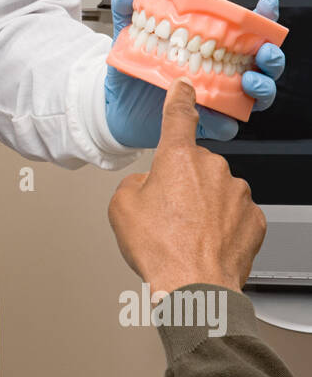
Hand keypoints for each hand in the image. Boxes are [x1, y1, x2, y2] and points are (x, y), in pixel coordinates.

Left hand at [104, 0, 285, 148]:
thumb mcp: (128, 33)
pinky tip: (216, 113)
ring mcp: (217, 96)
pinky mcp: (207, 122)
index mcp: (210, 44)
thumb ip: (129, 7)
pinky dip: (226, 121)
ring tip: (248, 81)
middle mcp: (221, 70)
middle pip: (262, 62)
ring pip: (257, 95)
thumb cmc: (131, 68)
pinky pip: (227, 125)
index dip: (262, 18)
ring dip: (261, 88)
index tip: (266, 6)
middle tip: (263, 52)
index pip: (245, 29)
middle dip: (271, 56)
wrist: (114, 106)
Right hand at [108, 78, 266, 293]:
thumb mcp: (122, 209)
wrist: (196, 289)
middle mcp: (213, 169)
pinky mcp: (254, 218)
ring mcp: (237, 193)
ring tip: (185, 238)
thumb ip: (134, 184)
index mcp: (177, 158)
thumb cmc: (161, 250)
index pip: (177, 116)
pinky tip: (205, 245)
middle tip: (166, 218)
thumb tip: (146, 185)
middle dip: (181, 186)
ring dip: (202, 208)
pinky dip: (222, 227)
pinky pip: (234, 215)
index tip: (184, 87)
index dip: (178, 99)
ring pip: (216, 192)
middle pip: (193, 167)